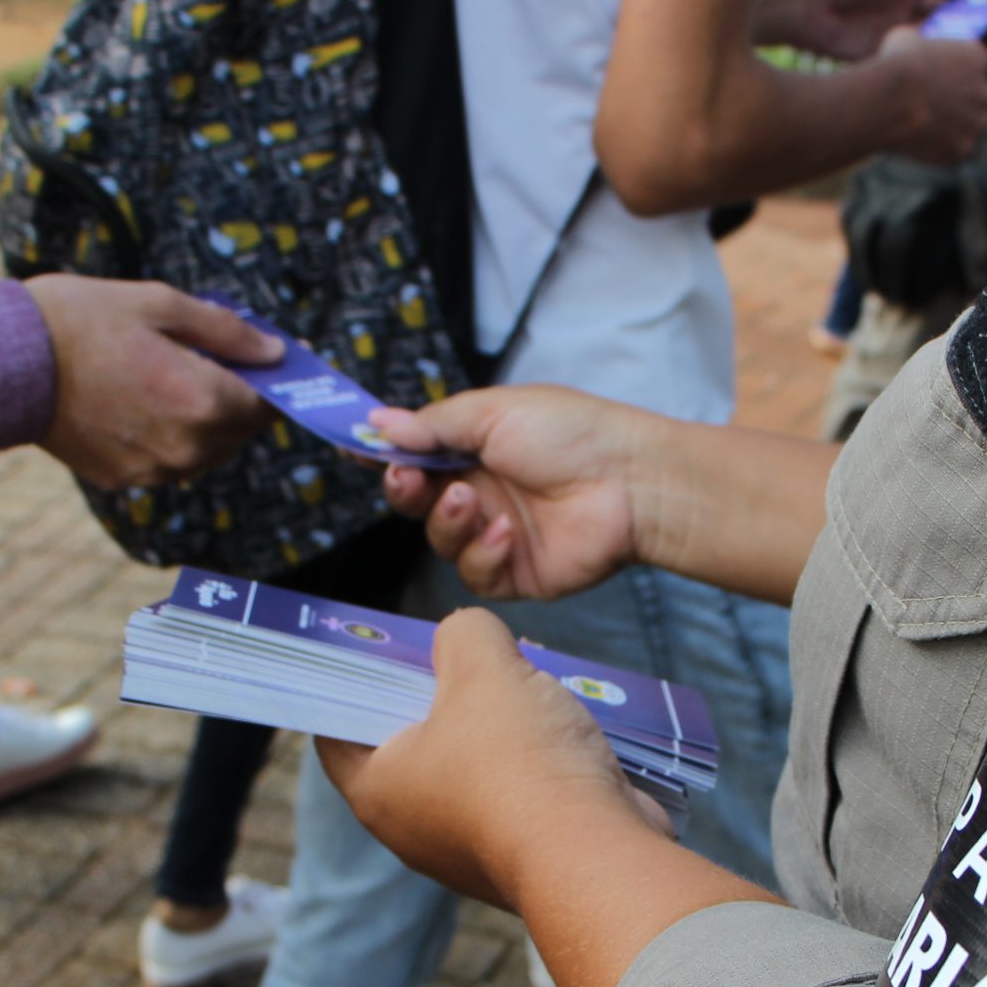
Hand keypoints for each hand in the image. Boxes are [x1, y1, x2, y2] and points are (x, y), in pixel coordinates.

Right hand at [24, 276, 280, 488]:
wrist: (6, 363)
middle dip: (237, 395)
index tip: (277, 360)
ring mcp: (155, 470)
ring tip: (170, 376)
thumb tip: (275, 353)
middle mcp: (186, 447)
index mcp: (202, 402)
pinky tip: (140, 401)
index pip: (267, 403)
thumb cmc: (81, 321)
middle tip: (214, 358)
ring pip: (207, 449)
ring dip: (204, 419)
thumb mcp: (161, 304)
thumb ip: (227, 332)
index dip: (276, 381)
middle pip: (240, 428)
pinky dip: (169, 435)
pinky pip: (169, 460)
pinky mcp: (126, 479)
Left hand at [318, 611, 671, 906]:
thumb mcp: (483, 666)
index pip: (337, 730)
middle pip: (411, 744)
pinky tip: (558, 728)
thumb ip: (464, 634)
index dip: (354, 685)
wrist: (596, 854)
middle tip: (464, 654)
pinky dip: (531, 763)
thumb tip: (467, 635)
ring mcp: (466, 850)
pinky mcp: (519, 857)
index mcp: (376, 790)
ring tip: (523, 683)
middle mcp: (411, 830)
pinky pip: (514, 797)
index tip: (383, 651)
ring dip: (494, 727)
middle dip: (440, 695)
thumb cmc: (518, 763)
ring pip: (468, 769)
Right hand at [369, 387, 654, 601]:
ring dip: (448, 522)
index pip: (418, 453)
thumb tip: (379, 421)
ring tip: (470, 502)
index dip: (387, 454)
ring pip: (440, 540)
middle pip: (418, 502)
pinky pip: (475, 573)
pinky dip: (484, 553)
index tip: (355, 448)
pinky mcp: (516, 572)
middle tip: (406, 478)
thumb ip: (434, 424)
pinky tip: (507, 533)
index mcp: (477, 448)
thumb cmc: (572, 433)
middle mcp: (483, 491)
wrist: (631, 481)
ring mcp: (497, 533)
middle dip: (405, 490)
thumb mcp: (494, 412)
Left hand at [753, 0, 968, 61]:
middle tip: (978, 30)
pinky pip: (906, 57)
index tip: (984, 3)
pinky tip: (936, 65)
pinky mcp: (879, 54)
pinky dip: (920, 60)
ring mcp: (890, 31)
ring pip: (925, 39)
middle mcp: (899, 7)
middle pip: (937, 16)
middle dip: (956, 22)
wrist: (802, 5)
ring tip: (961, 48)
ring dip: (941, 44)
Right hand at [871, 26, 986, 164]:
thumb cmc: (896, 65)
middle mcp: (985, 91)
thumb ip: (919, 41)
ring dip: (954, 126)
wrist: (890, 101)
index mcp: (978, 58)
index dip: (957, 72)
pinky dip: (940, 148)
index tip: (941, 77)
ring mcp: (976, 123)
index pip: (976, 65)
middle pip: (980, 98)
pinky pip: (953, 149)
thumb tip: (912, 42)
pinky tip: (920, 142)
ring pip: (968, 126)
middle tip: (937, 104)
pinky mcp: (962, 149)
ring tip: (924, 126)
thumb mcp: (905, 37)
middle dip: (963, 101)